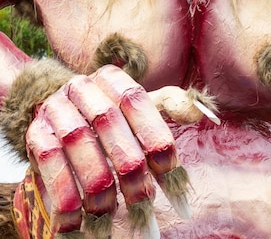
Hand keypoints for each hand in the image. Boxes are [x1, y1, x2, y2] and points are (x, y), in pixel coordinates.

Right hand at [26, 64, 216, 236]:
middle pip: (111, 126)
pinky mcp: (36, 133)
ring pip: (80, 146)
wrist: (57, 112)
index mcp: (112, 78)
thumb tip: (203, 111)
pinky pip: (51, 165)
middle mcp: (83, 87)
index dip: (158, 143)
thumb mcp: (139, 105)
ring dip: (98, 190)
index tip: (175, 185)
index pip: (139, 104)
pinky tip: (77, 224)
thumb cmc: (110, 114)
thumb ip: (170, 105)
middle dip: (131, 174)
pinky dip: (65, 196)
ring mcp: (56, 108)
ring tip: (112, 224)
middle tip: (146, 211)